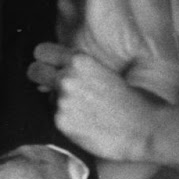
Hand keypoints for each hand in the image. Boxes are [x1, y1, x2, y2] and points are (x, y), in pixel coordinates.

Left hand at [29, 42, 160, 162]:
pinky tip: (84, 124)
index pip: (41, 51)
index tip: (48, 67)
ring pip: (46, 97)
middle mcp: (67, 77)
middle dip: (40, 78)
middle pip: (34, 71)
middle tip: (51, 87)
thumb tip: (52, 75)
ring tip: (83, 111)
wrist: (144, 127)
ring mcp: (62, 100)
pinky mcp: (61, 122)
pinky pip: (54, 117)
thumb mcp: (105, 72)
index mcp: (79, 60)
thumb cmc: (131, 100)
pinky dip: (65, 121)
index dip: (44, 60)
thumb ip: (79, 70)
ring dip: (58, 102)